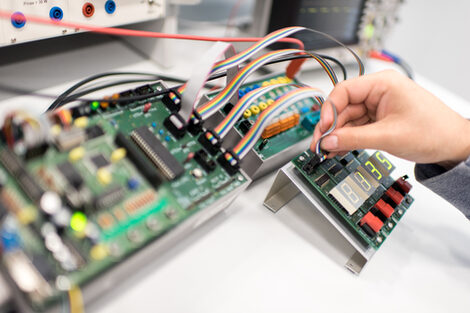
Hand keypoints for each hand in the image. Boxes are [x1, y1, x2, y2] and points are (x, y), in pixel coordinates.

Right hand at [311, 70, 469, 165]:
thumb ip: (354, 138)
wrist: (454, 146)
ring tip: (326, 150)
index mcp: (383, 84)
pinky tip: (337, 148)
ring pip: (347, 119)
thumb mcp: (389, 136)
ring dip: (336, 135)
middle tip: (319, 145)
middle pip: (343, 106)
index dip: (330, 110)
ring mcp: (378, 106)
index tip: (324, 129)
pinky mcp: (378, 119)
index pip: (344, 91)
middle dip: (330, 127)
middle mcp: (378, 92)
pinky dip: (346, 138)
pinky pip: (356, 127)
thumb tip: (329, 140)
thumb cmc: (434, 131)